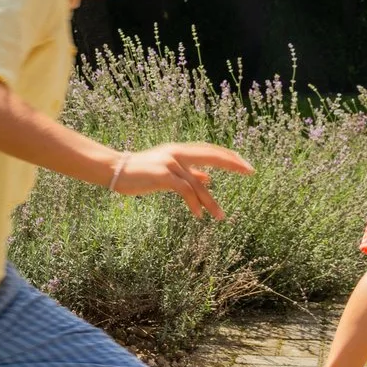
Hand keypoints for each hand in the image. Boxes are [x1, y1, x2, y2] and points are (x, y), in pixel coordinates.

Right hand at [111, 142, 252, 219]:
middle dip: (233, 163)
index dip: (230, 156)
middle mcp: (178, 152)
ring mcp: (170, 163)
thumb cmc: (141, 171)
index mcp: (181, 150)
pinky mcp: (162, 175)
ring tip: (221, 216)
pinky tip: (199, 215)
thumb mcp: (168, 169)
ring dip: (211, 201)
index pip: (212, 150)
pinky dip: (193, 203)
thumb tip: (209, 177)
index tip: (247, 165)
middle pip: (212, 155)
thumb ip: (190, 172)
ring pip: (198, 183)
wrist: (115, 169)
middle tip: (251, 172)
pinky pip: (184, 190)